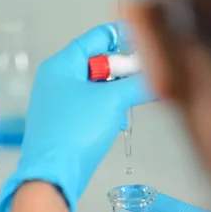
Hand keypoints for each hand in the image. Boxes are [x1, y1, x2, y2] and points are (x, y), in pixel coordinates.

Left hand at [0, 23, 152, 211]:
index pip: (96, 37)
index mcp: (61, 65)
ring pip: (94, 89)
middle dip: (121, 72)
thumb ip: (138, 84)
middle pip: (96, 64)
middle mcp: (55, 81)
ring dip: (115, 95)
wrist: (53, 174)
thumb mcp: (113, 101)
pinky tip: (114, 123)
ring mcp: (57, 104)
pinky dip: (105, 112)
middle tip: (141, 80)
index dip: (123, 37)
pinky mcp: (62, 125)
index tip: (145, 42)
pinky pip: (88, 109)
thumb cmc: (72, 134)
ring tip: (126, 106)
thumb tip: (156, 78)